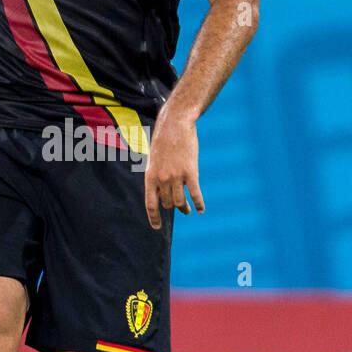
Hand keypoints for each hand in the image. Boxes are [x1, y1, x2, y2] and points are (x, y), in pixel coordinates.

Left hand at [144, 106, 203, 229]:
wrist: (175, 125)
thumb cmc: (164, 141)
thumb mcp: (154, 160)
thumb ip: (157, 177)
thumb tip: (162, 194)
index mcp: (150, 176)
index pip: (150, 203)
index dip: (154, 217)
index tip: (156, 227)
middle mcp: (162, 179)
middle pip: (168, 203)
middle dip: (173, 207)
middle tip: (180, 209)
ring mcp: (177, 176)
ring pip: (181, 202)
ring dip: (184, 209)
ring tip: (188, 211)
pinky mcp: (191, 172)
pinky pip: (195, 194)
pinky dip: (199, 203)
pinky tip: (201, 209)